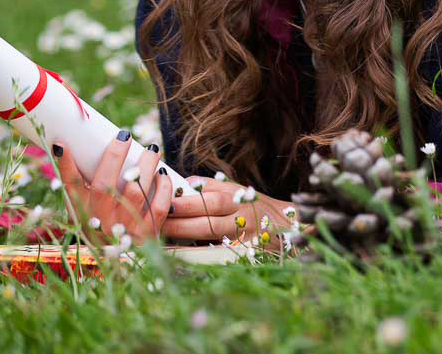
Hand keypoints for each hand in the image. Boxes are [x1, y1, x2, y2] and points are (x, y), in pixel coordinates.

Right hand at [52, 131, 172, 244]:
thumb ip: (73, 180)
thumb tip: (61, 145)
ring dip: (145, 166)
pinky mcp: (149, 235)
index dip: (66, 166)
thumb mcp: (82, 208)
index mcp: (82, 216)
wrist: (121, 262)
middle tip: (125, 135)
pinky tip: (162, 174)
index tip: (65, 142)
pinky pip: (158, 208)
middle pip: (105, 187)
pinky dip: (163, 188)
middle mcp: (101, 225)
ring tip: (151, 150)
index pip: (72, 188)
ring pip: (135, 193)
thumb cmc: (99, 226)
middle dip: (115, 157)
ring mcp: (125, 232)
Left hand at [165, 177, 293, 249]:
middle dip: (180, 221)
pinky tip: (175, 256)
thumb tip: (180, 185)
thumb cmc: (252, 205)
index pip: (211, 198)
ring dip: (183, 239)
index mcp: (238, 198)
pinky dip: (194, 256)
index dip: (187, 202)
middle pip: (209, 220)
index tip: (164, 203)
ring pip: (211, 239)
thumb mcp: (235, 189)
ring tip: (160, 238)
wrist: (285, 227)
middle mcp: (242, 218)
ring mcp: (243, 239)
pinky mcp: (242, 256)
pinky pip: (215, 256)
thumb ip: (209, 186)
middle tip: (155, 221)